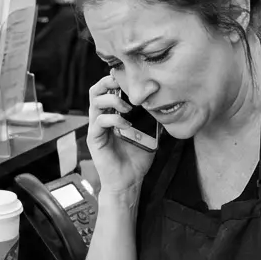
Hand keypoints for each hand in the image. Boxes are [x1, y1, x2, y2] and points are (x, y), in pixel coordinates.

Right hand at [86, 75, 155, 196]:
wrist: (129, 182)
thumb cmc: (137, 158)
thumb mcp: (149, 133)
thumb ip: (152, 118)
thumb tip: (166, 104)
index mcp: (112, 114)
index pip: (107, 89)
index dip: (115, 79)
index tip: (131, 77)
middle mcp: (101, 118)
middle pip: (96, 90)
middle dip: (109, 82)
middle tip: (123, 85)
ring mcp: (96, 128)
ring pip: (95, 102)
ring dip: (112, 100)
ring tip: (127, 108)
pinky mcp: (94, 140)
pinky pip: (99, 122)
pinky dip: (113, 119)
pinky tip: (125, 124)